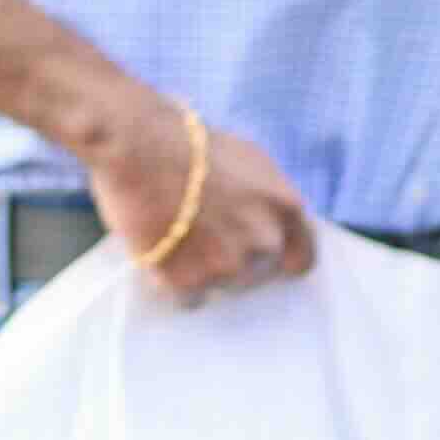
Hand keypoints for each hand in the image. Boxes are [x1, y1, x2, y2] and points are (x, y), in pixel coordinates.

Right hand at [80, 85, 316, 304]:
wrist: (137, 145)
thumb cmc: (187, 141)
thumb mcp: (248, 160)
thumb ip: (265, 200)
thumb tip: (262, 221)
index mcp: (285, 209)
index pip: (302, 259)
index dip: (280, 260)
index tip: (261, 260)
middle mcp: (264, 243)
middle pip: (256, 275)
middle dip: (233, 262)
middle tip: (204, 241)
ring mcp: (227, 267)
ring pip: (220, 287)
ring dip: (201, 272)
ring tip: (176, 241)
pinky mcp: (187, 283)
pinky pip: (187, 298)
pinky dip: (173, 282)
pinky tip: (159, 253)